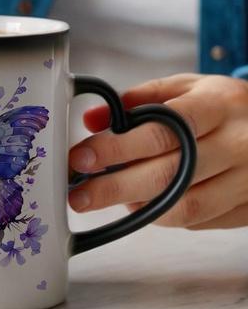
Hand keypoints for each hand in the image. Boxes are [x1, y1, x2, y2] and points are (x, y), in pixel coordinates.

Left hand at [68, 73, 247, 228]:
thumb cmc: (224, 105)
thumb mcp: (186, 87)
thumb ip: (138, 99)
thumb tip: (92, 120)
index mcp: (218, 106)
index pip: (162, 130)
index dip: (118, 147)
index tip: (82, 158)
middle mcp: (239, 144)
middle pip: (170, 173)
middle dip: (115, 187)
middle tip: (78, 195)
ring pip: (187, 206)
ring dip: (139, 206)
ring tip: (105, 199)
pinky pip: (201, 221)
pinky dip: (165, 216)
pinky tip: (142, 204)